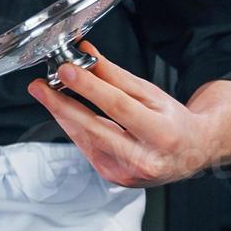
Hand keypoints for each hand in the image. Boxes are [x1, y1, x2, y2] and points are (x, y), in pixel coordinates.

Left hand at [26, 42, 218, 187]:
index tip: (66, 71)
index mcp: (162, 135)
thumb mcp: (150, 94)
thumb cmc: (173, 122)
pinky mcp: (113, 177)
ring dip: (62, 115)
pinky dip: (74, 129)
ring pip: (85, 139)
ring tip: (46, 93)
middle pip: (95, 128)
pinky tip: (64, 113)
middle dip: (61, 104)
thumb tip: (86, 53)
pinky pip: (86, 148)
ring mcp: (127, 173)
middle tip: (39, 86)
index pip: (118, 106)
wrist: (192, 152)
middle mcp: (146, 159)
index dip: (89, 88)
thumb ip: (115, 75)